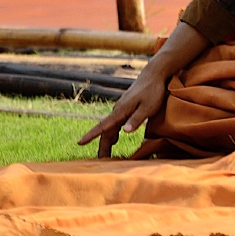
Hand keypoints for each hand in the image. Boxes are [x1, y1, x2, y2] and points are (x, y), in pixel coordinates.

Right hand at [78, 20, 209, 157]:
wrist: (154, 74)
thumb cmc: (153, 91)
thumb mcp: (149, 107)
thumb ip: (137, 119)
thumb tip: (124, 132)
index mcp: (121, 110)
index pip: (103, 126)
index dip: (91, 135)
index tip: (80, 143)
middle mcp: (118, 110)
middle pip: (106, 131)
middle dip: (102, 146)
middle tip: (100, 162)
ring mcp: (121, 108)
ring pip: (110, 127)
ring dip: (107, 141)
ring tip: (106, 156)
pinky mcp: (126, 108)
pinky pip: (115, 123)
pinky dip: (112, 133)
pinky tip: (114, 139)